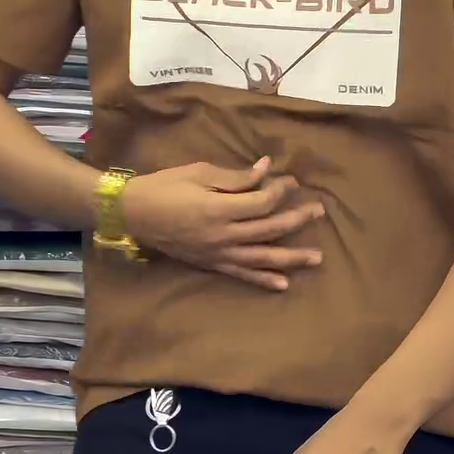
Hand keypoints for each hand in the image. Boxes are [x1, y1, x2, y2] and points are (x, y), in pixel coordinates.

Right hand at [123, 157, 324, 290]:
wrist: (134, 213)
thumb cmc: (165, 186)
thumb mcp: (199, 172)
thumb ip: (235, 176)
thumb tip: (266, 169)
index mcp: (219, 208)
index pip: (262, 202)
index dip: (281, 190)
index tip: (292, 181)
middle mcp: (223, 235)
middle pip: (268, 229)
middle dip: (296, 220)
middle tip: (319, 212)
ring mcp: (217, 254)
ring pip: (261, 257)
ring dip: (291, 257)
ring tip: (316, 257)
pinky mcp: (211, 264)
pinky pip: (242, 274)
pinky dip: (263, 280)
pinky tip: (283, 284)